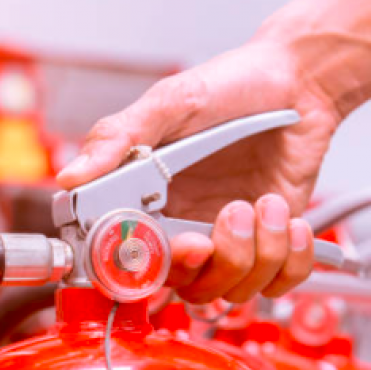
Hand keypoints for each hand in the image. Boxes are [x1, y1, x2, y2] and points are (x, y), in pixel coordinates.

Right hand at [57, 41, 340, 302]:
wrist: (298, 79)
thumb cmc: (230, 85)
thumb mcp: (168, 103)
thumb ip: (118, 138)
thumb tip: (72, 176)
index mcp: (149, 203)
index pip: (132, 261)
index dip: (152, 268)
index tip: (180, 244)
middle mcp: (185, 228)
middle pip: (187, 287)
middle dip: (215, 262)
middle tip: (231, 214)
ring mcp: (229, 239)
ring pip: (233, 290)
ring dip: (258, 253)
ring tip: (266, 204)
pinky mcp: (271, 243)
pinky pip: (279, 283)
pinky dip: (291, 259)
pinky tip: (287, 219)